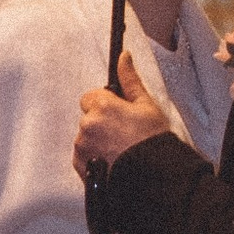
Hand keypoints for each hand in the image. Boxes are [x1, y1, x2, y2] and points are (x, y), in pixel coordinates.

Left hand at [75, 52, 173, 178]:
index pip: (91, 96)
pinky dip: (93, 158)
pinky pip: (83, 155)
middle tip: (123, 134)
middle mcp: (87, 125)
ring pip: (85, 137)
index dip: (106, 104)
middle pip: (88, 117)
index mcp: (101, 106)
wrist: (153, 176)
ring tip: (119, 151)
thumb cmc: (152, 141)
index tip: (119, 114)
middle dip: (102, 123)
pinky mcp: (80, 166)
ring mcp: (82, 147)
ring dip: (97, 141)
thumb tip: (124, 57)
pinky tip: (111, 161)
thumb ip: (130, 80)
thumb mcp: (146, 106)